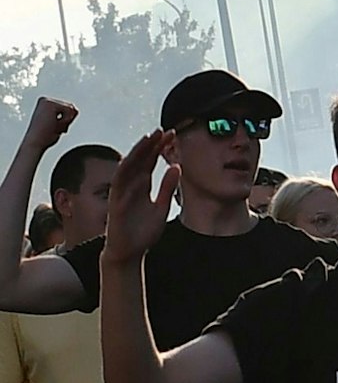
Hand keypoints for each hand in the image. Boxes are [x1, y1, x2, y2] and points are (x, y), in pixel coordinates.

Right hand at [26, 98, 77, 152]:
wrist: (35, 142)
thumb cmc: (46, 136)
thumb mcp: (61, 124)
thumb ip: (70, 114)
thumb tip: (75, 108)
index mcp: (45, 103)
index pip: (69, 108)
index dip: (66, 120)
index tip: (52, 126)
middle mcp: (45, 100)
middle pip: (72, 108)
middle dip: (67, 120)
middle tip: (52, 128)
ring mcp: (47, 100)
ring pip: (72, 109)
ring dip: (66, 122)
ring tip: (52, 127)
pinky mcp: (50, 104)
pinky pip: (70, 110)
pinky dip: (65, 121)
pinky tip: (53, 126)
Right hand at [102, 132, 177, 264]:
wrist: (130, 252)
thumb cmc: (143, 231)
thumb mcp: (161, 207)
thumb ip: (167, 188)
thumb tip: (177, 167)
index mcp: (142, 186)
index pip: (151, 162)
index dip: (160, 148)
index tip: (172, 134)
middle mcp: (131, 186)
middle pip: (141, 160)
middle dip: (151, 145)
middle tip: (163, 130)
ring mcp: (122, 193)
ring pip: (129, 167)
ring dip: (138, 152)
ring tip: (149, 139)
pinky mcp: (116, 202)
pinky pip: (118, 183)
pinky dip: (125, 170)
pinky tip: (133, 159)